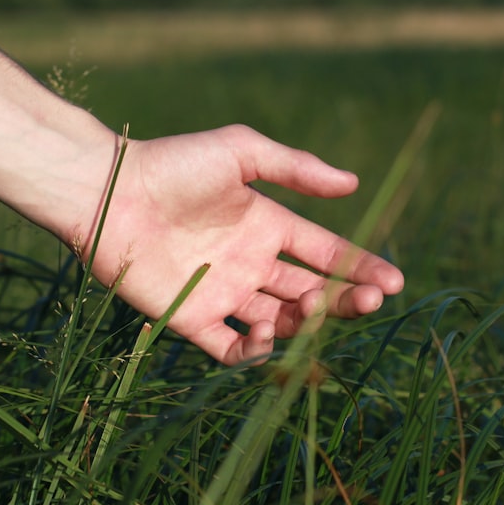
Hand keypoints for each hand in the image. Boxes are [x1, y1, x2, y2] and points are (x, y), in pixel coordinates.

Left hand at [72, 124, 404, 364]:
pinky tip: (268, 335)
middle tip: (369, 303)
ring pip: (280, 323)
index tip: (395, 283)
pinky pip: (233, 349)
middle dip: (345, 301)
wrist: (109, 193)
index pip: (327, 254)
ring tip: (309, 307)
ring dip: (304, 323)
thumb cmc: (174, 166)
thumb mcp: (241, 153)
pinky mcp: (193, 320)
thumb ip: (295, 169)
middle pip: (312, 293)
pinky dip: (256, 351)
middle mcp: (251, 265)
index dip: (362, 268)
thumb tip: (354, 184)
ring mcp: (224, 295)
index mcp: (268, 226)